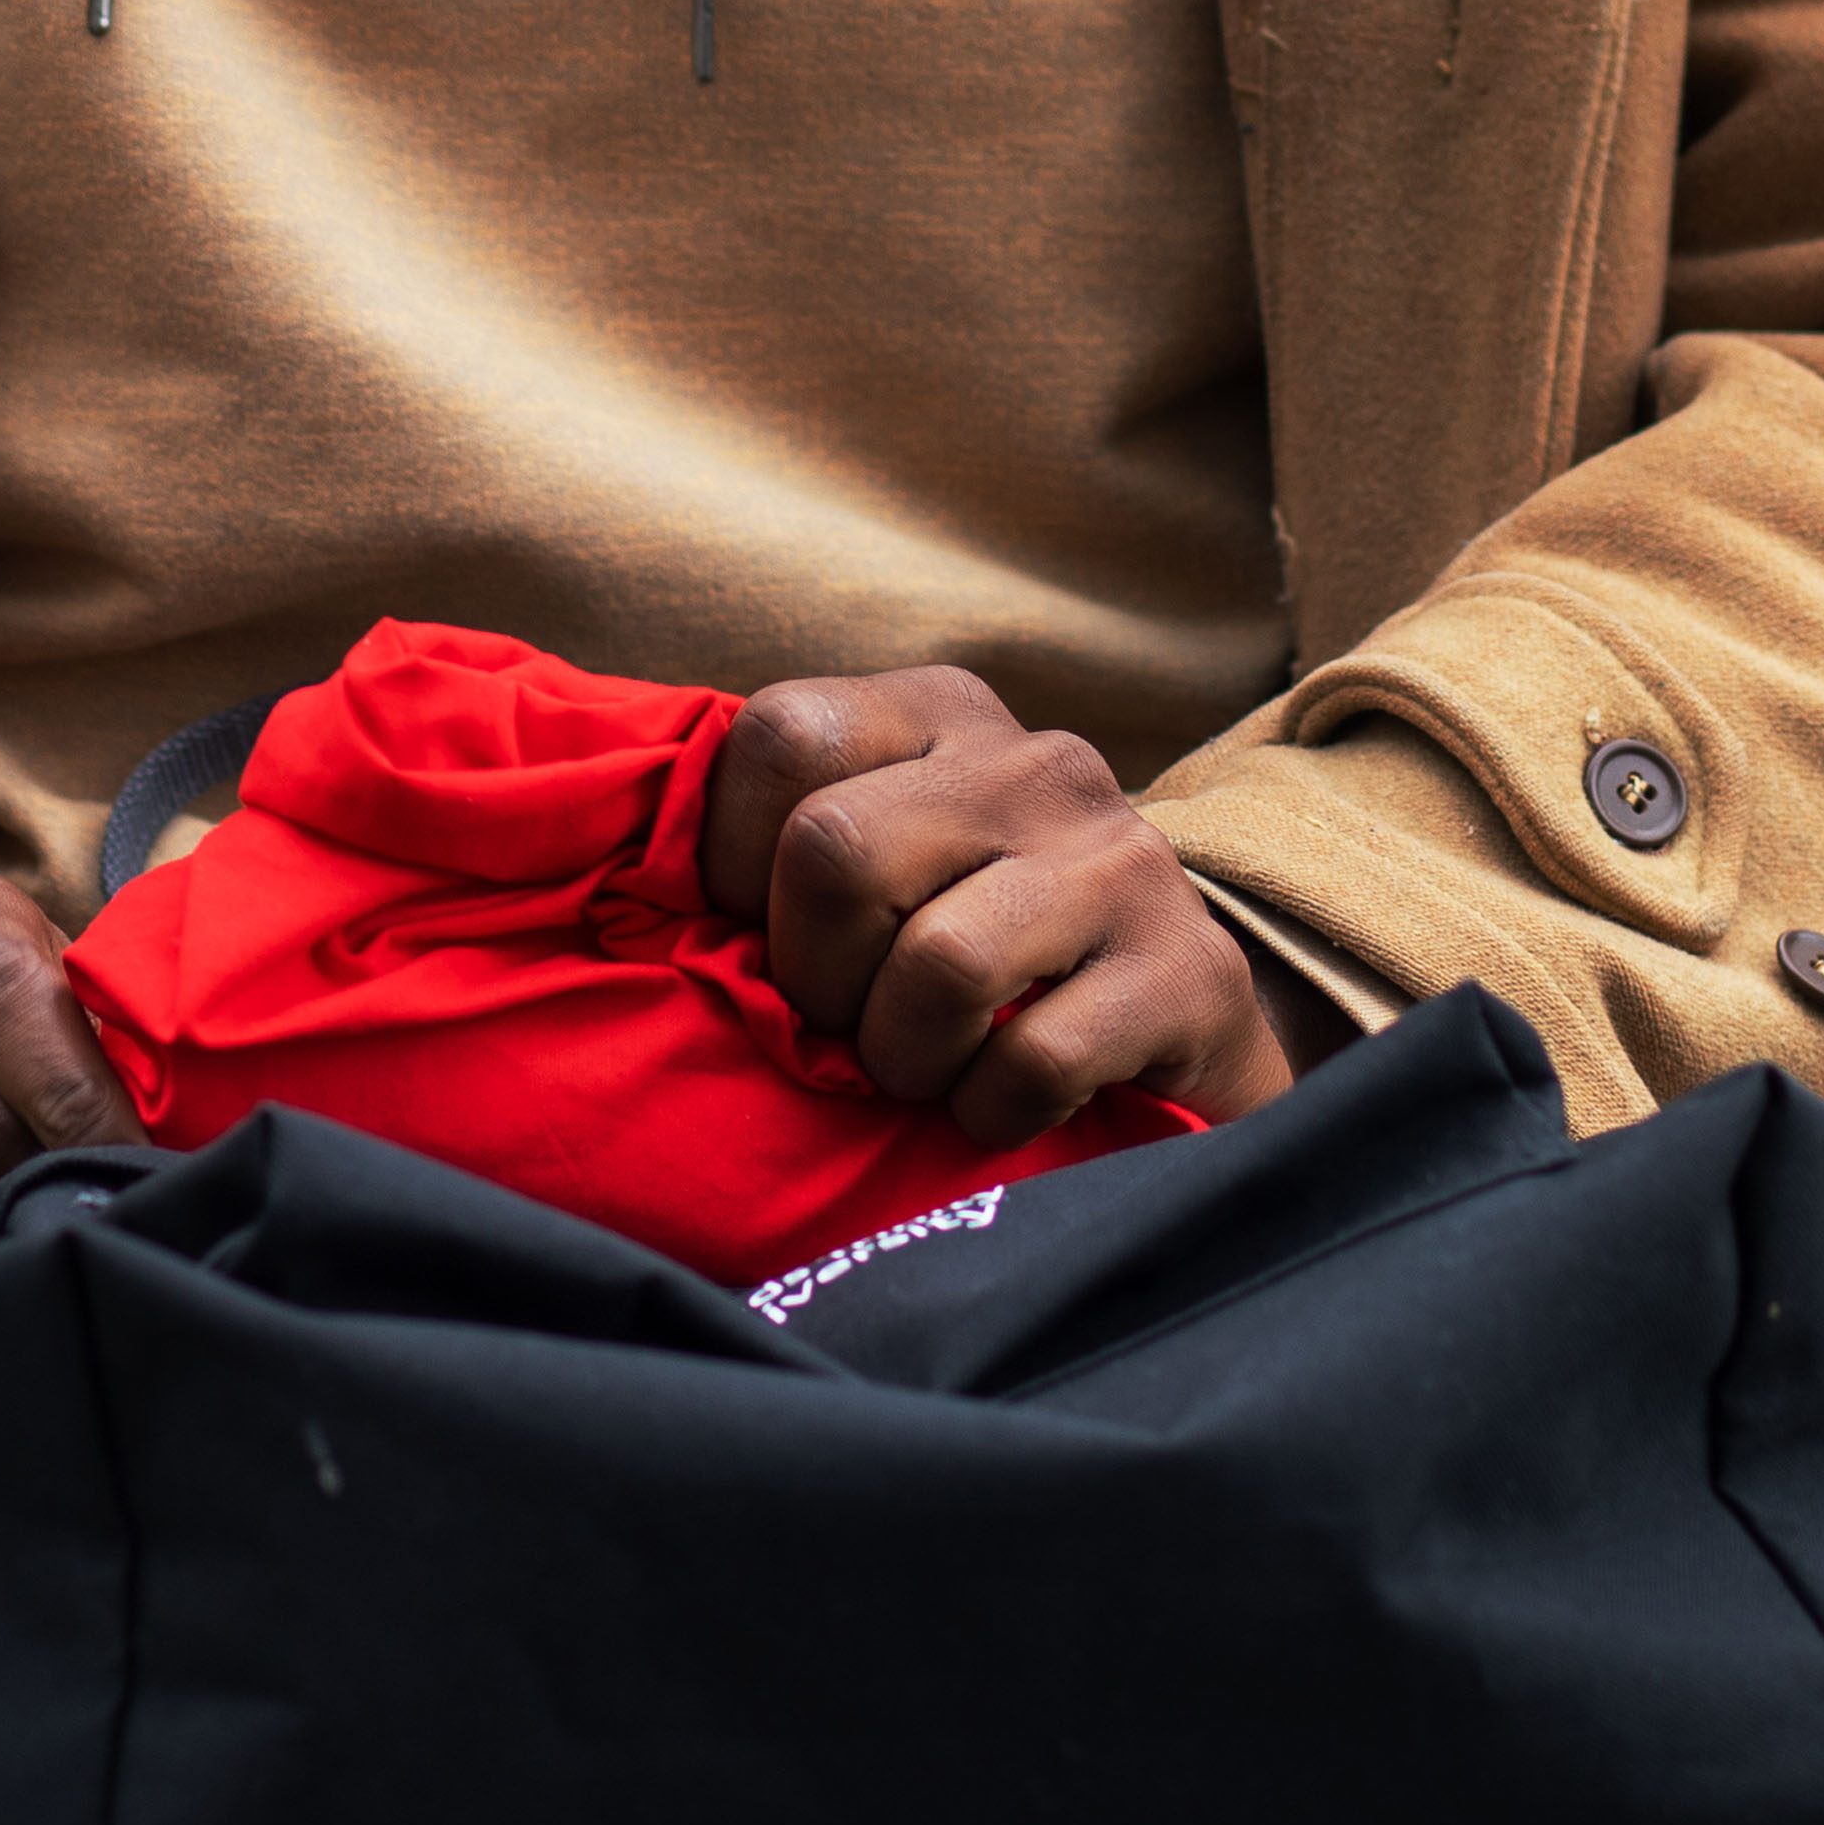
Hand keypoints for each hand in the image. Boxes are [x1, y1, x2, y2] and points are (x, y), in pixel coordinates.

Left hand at [702, 665, 1299, 1138]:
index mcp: (941, 711)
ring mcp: (1119, 860)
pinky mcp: (1185, 970)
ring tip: (925, 1067)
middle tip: (848, 1022)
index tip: (765, 932)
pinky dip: (986, 1113)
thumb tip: (638, 883)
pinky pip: (1030, 1062)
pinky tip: (999, 1102)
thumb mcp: (890, 853)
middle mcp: (1035, 761)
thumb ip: (784, 839)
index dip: (735, 859)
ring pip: (939, 963)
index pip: (780, 733)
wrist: (1180, 1021)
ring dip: (903, 1057)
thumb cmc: (980, 943)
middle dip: (816, 976)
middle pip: (837, 850)